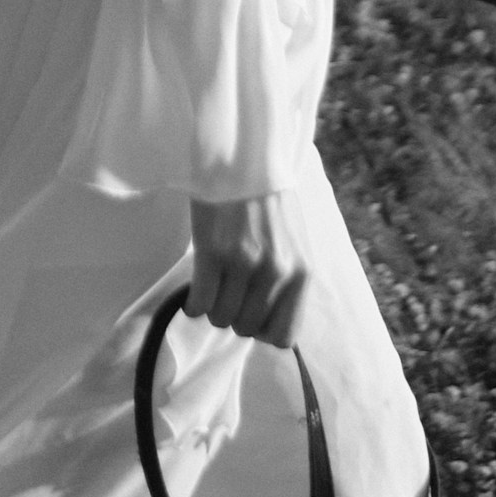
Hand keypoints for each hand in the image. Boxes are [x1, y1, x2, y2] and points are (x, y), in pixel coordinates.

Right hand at [184, 190, 311, 352]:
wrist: (244, 160)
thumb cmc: (269, 201)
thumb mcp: (295, 245)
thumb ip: (288, 282)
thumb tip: (268, 322)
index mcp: (302, 273)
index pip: (284, 336)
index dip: (264, 331)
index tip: (252, 313)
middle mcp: (277, 273)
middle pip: (247, 329)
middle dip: (234, 316)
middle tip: (228, 294)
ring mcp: (244, 264)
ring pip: (221, 318)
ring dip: (212, 308)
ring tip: (213, 287)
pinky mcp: (213, 252)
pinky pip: (199, 303)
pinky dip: (193, 303)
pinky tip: (195, 291)